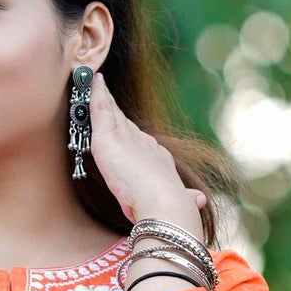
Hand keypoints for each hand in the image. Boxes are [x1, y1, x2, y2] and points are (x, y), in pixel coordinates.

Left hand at [88, 73, 205, 232]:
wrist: (165, 203)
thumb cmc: (172, 207)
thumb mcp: (180, 200)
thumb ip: (188, 197)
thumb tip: (199, 200)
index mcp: (157, 157)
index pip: (139, 139)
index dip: (129, 129)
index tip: (123, 120)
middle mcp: (143, 142)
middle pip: (124, 121)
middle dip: (114, 107)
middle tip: (104, 92)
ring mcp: (126, 137)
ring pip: (111, 111)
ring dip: (103, 96)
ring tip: (95, 83)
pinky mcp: (108, 138)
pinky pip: (99, 111)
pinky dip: (95, 96)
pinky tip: (92, 84)